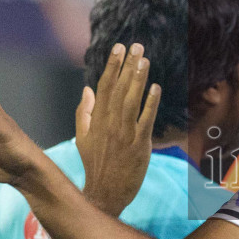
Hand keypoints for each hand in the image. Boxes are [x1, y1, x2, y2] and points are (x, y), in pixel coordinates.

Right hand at [77, 42, 160, 214]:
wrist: (105, 192)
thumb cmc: (95, 164)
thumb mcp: (82, 137)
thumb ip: (84, 112)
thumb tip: (87, 89)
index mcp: (97, 120)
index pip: (104, 87)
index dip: (112, 66)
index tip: (119, 48)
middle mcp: (110, 124)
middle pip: (119, 89)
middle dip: (127, 66)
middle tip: (137, 46)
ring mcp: (124, 134)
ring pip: (131, 101)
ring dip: (138, 80)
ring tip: (145, 60)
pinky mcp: (139, 145)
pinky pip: (145, 120)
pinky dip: (150, 104)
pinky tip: (156, 88)